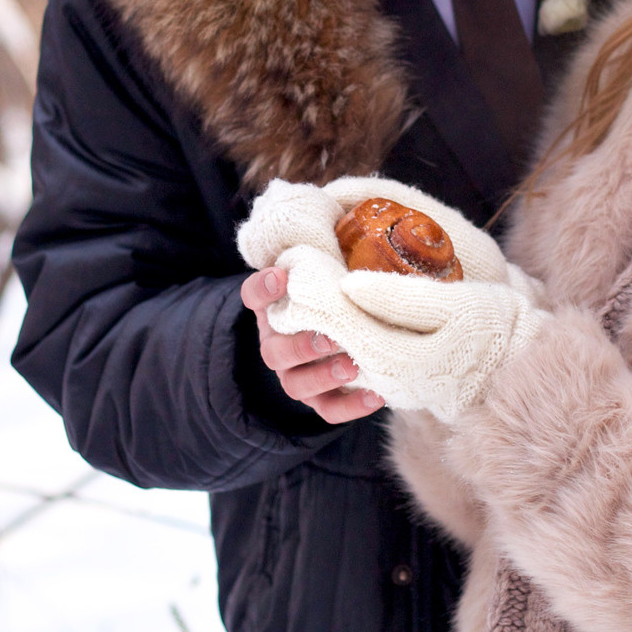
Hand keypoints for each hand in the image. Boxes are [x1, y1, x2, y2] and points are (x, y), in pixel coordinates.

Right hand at [243, 267, 383, 422]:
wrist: (345, 327)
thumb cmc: (336, 291)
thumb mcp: (328, 268)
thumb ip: (331, 252)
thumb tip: (354, 221)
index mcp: (273, 309)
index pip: (254, 296)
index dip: (262, 289)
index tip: (281, 276)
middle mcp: (277, 344)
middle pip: (273, 352)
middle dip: (300, 347)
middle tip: (329, 337)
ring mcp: (295, 375)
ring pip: (296, 385)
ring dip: (323, 377)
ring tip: (352, 366)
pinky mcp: (319, 399)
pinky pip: (328, 410)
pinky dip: (350, 407)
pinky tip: (377, 396)